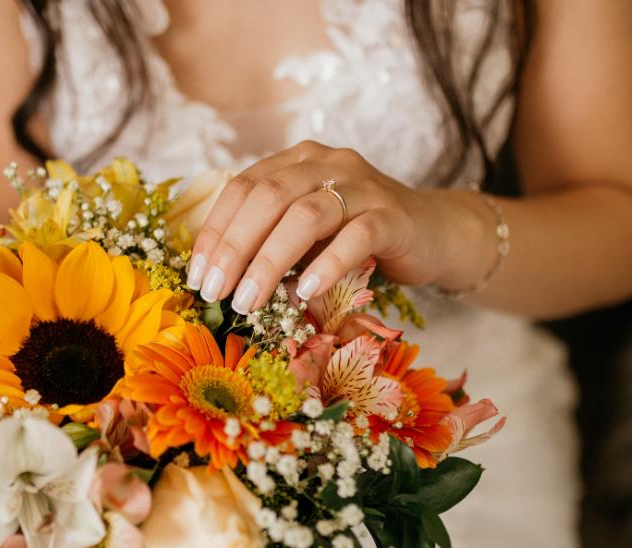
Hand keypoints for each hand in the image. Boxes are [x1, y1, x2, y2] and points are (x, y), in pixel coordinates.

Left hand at [186, 140, 480, 313]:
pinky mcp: (393, 215)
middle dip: (235, 247)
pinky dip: (326, 264)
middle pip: (268, 197)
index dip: (215, 231)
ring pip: (307, 215)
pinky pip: (356, 236)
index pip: (243, 187)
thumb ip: (271, 242)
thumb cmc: (359, 240)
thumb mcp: (307, 237)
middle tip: (216, 292)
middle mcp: (327, 163)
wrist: (435, 234)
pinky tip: (305, 292)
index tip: (197, 275)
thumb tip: (217, 279)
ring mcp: (362, 186)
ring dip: (270, 261)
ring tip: (249, 301)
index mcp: (297, 162)